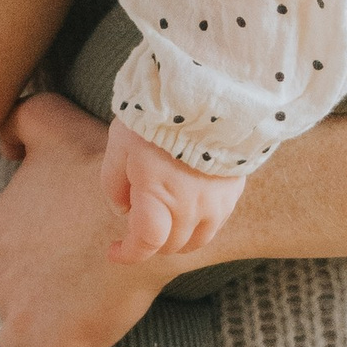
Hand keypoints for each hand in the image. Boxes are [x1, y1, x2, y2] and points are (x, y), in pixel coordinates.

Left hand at [0, 92, 196, 346]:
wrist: (151, 216)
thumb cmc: (102, 168)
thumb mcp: (50, 122)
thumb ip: (16, 122)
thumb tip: (2, 145)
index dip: (14, 257)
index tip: (44, 254)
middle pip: (4, 301)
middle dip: (28, 296)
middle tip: (68, 284)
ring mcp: (28, 324)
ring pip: (16, 343)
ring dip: (37, 338)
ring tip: (69, 327)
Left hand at [101, 118, 244, 264]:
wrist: (206, 93)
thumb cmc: (156, 119)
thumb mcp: (120, 147)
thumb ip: (114, 185)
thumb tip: (123, 212)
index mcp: (158, 197)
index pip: (145, 244)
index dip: (127, 254)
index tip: (114, 252)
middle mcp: (190, 208)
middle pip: (169, 245)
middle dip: (149, 241)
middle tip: (137, 219)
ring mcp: (216, 203)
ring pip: (195, 241)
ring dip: (176, 238)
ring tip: (164, 218)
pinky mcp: (232, 192)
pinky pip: (215, 224)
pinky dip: (198, 225)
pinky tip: (188, 206)